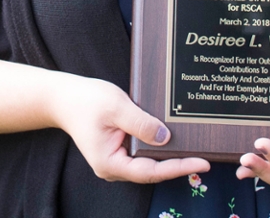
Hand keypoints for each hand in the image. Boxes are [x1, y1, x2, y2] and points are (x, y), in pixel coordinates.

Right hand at [52, 76, 209, 183]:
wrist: (63, 97)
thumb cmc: (85, 101)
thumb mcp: (116, 107)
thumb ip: (141, 123)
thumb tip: (165, 137)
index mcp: (110, 163)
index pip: (151, 171)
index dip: (179, 168)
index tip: (203, 162)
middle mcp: (113, 168)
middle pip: (152, 171)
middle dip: (178, 164)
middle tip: (207, 157)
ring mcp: (115, 161)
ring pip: (148, 163)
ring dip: (170, 157)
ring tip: (196, 150)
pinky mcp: (118, 151)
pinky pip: (142, 154)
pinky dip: (158, 148)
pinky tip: (174, 140)